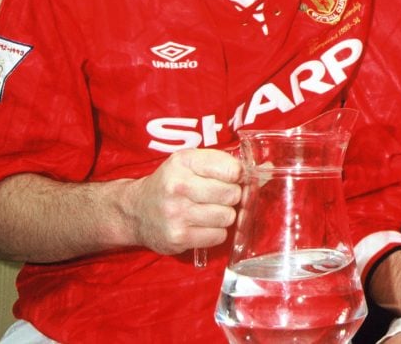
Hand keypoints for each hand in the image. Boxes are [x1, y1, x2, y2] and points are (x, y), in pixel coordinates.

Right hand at [119, 148, 241, 254]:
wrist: (134, 211)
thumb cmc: (171, 183)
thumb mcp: (190, 162)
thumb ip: (223, 162)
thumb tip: (266, 171)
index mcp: (184, 162)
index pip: (231, 169)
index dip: (238, 175)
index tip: (232, 178)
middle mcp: (178, 186)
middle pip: (232, 194)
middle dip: (231, 196)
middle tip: (218, 196)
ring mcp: (177, 214)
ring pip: (227, 217)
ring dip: (223, 215)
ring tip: (208, 210)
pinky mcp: (178, 237)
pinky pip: (218, 236)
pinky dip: (215, 232)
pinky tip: (201, 225)